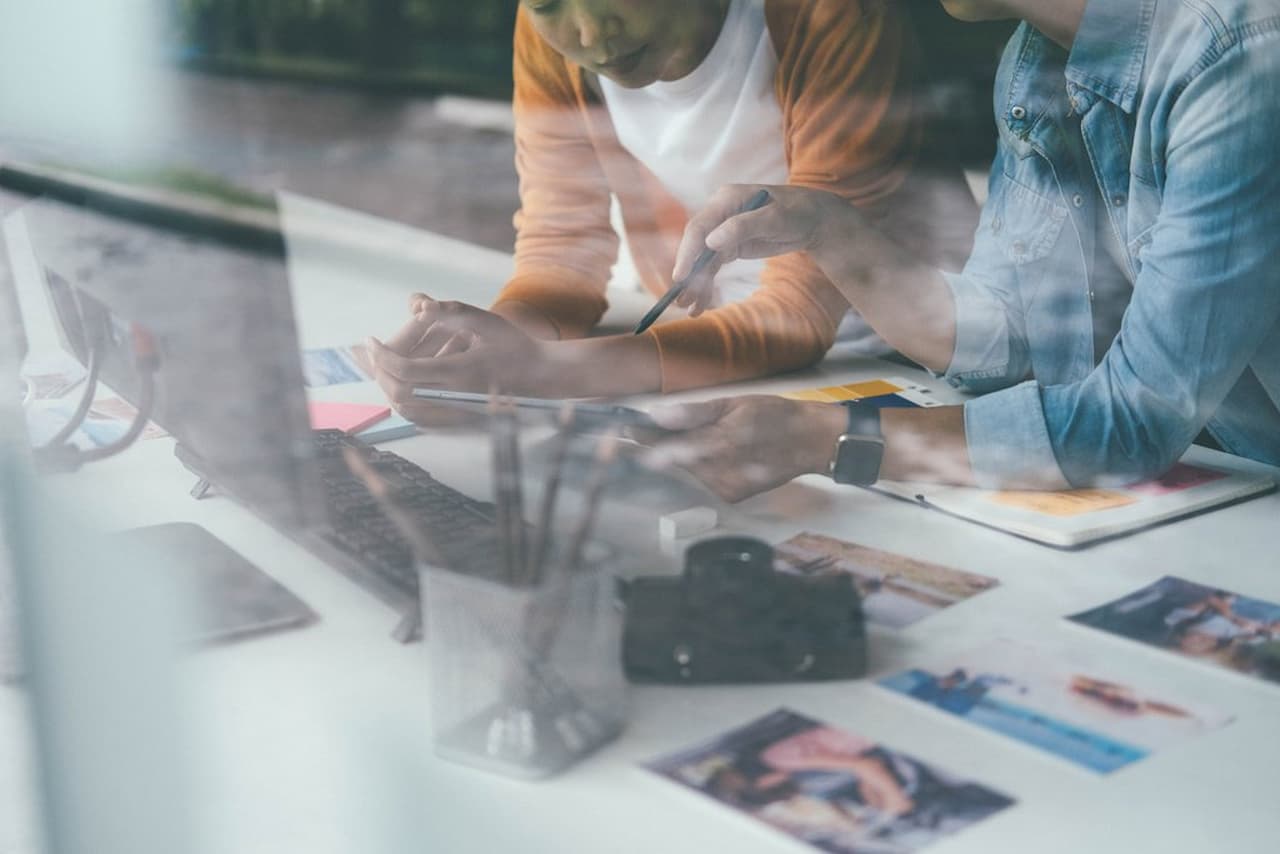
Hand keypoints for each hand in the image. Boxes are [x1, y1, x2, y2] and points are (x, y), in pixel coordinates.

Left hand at [367, 300, 557, 424]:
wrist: (539, 375)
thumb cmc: (515, 344)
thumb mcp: (484, 320)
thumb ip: (450, 311)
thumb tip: (417, 306)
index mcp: (460, 371)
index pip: (406, 369)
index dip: (382, 355)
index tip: (370, 340)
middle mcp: (455, 394)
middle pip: (400, 391)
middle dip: (381, 370)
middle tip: (373, 350)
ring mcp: (456, 408)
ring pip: (406, 405)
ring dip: (390, 383)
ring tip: (384, 361)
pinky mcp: (457, 415)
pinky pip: (419, 413)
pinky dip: (405, 395)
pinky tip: (405, 377)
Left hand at [635, 395, 845, 501]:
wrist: (811, 442)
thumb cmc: (774, 416)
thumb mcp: (735, 403)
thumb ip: (695, 412)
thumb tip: (657, 416)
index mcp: (717, 442)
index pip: (664, 442)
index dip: (639, 436)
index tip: (620, 430)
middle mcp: (718, 471)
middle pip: (672, 458)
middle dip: (655, 445)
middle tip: (636, 432)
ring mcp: (724, 487)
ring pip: (687, 470)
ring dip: (681, 456)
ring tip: (697, 438)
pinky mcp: (731, 495)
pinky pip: (704, 480)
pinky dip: (702, 467)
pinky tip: (716, 454)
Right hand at [671, 184, 852, 315]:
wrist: (813, 219)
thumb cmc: (796, 213)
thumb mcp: (775, 219)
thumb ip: (743, 227)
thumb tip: (712, 241)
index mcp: (726, 199)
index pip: (699, 226)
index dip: (688, 251)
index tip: (681, 276)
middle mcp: (719, 213)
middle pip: (696, 245)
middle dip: (689, 273)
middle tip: (681, 298)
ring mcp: (723, 231)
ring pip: (702, 260)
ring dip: (696, 284)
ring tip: (691, 308)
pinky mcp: (729, 246)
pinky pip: (712, 266)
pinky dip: (707, 284)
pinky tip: (701, 302)